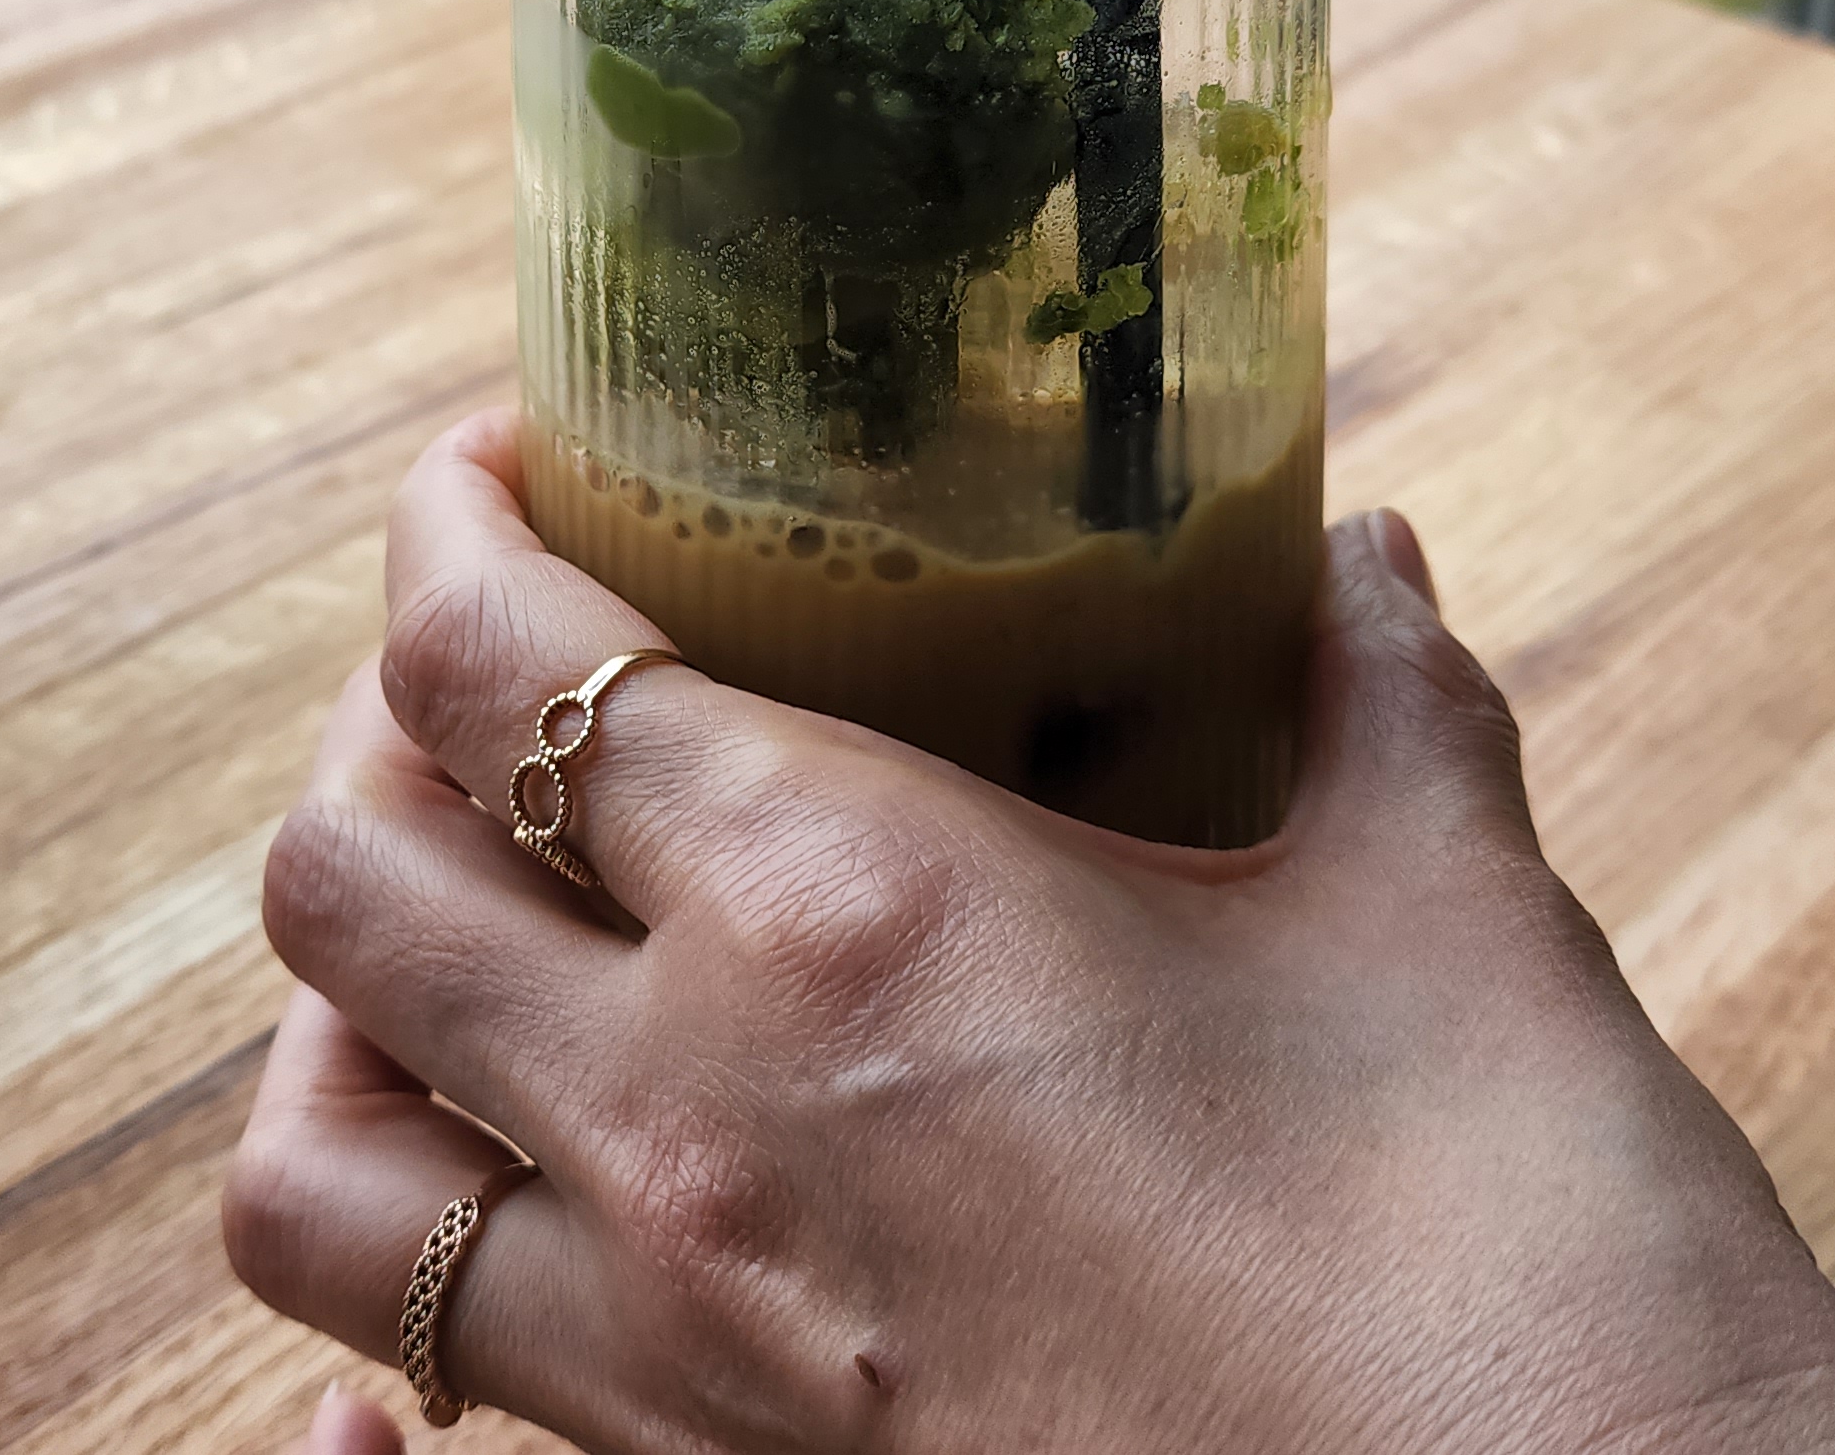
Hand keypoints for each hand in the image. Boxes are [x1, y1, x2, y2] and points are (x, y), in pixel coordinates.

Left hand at [224, 411, 1834, 1453]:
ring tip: (450, 979)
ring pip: (310, 1184)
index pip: (491, 661)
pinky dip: (385, 1356)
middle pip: (336, 891)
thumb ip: (1375, 706)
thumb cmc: (1524, 1270)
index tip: (502, 474)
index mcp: (843, 910)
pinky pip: (436, 1424)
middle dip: (371, 751)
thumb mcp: (1455, 924)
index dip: (446, 528)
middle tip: (491, 706)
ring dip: (336, 1041)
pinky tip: (463, 1289)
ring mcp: (671, 1359)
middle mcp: (688, 1129)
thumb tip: (1355, 567)